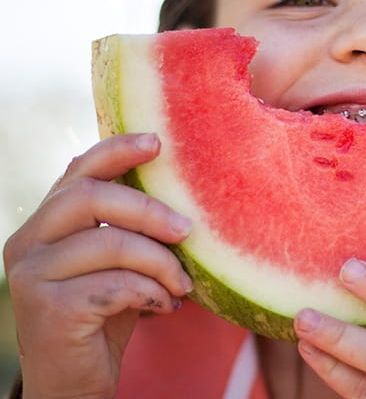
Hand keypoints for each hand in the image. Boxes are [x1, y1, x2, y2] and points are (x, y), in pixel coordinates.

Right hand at [3, 134, 192, 398]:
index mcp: (45, 223)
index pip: (78, 171)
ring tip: (182, 285)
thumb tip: (181, 192)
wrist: (75, 382)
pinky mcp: (46, 308)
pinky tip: (164, 306)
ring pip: (110, 243)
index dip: (117, 150)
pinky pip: (116, 284)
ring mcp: (31, 275)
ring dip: (160, 262)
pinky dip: (152, 292)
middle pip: (91, 197)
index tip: (157, 142)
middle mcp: (27, 242)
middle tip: (188, 230)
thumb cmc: (105, 315)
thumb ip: (128, 228)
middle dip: (149, 210)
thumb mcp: (118, 264)